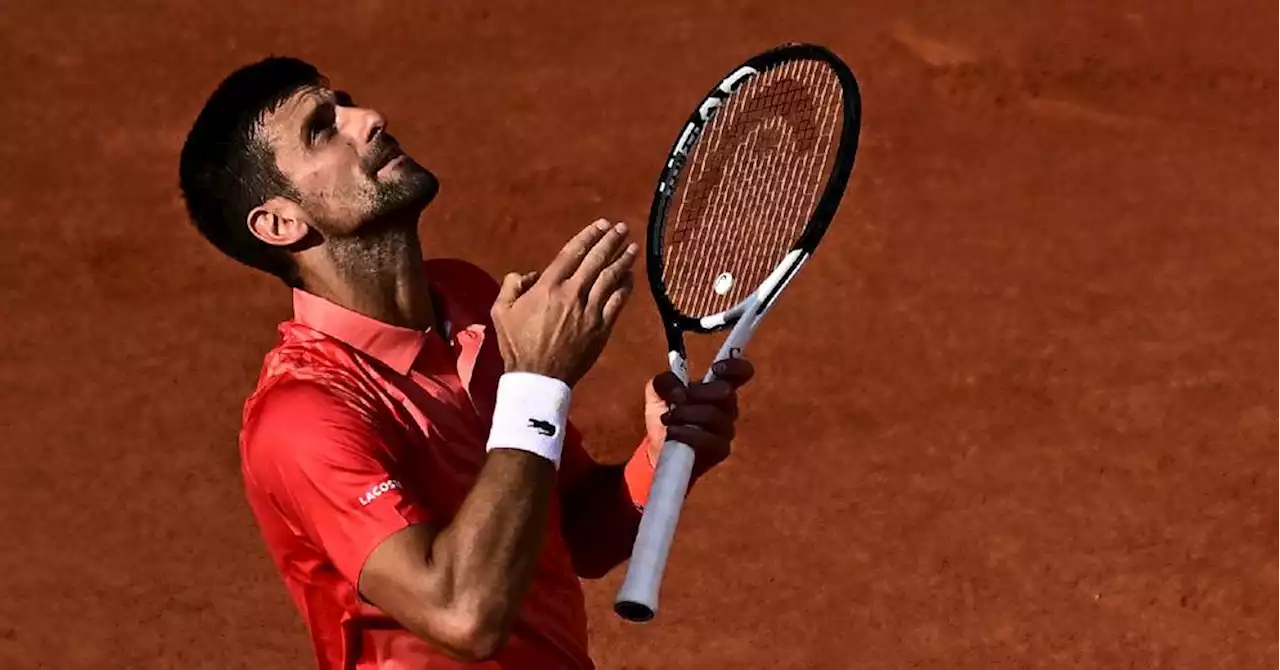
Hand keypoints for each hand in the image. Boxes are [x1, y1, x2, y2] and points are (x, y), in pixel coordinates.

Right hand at [491, 219, 637, 386]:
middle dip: (611, 241)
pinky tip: (631, 276)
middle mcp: (571, 294)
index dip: (589, 236)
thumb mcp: (501, 312)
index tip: (602, 225)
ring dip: (623, 260)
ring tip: (632, 247)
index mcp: (548, 287)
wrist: (538, 377)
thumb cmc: (517, 345)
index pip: (573, 252)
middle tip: (622, 229)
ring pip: (611, 278)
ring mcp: (589, 311)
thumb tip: (527, 274)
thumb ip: (511, 285)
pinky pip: (617, 302)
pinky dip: (626, 287)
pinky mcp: (601, 328)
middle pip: (596, 260)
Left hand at [643, 358, 755, 476]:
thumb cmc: (666, 419)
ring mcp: (726, 430)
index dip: (733, 366)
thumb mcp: (657, 393)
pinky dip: (686, 434)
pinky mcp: (720, 450)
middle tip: (679, 398)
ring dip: (686, 414)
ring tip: (668, 419)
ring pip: (713, 415)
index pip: (738, 373)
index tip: (715, 368)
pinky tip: (672, 432)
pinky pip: (708, 440)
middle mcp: (726, 408)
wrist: (659, 451)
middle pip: (726, 391)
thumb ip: (665, 382)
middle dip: (698, 392)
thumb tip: (676, 388)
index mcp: (716, 388)